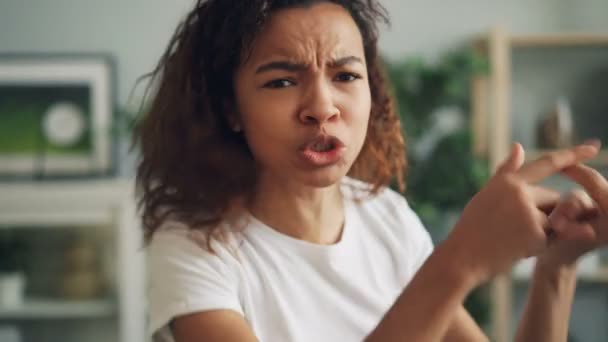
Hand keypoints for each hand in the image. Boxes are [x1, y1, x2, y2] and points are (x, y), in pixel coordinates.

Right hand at [445, 142, 598, 283]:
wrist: (462, 257)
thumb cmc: (473, 226)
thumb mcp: (486, 194)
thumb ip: (506, 172)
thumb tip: (519, 146)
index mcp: (507, 180)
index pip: (547, 163)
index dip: (573, 154)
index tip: (594, 146)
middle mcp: (519, 191)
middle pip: (551, 198)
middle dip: (542, 214)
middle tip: (511, 228)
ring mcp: (528, 212)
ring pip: (553, 219)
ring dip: (541, 230)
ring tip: (511, 238)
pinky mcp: (536, 233)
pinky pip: (551, 238)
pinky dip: (538, 246)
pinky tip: (515, 249)